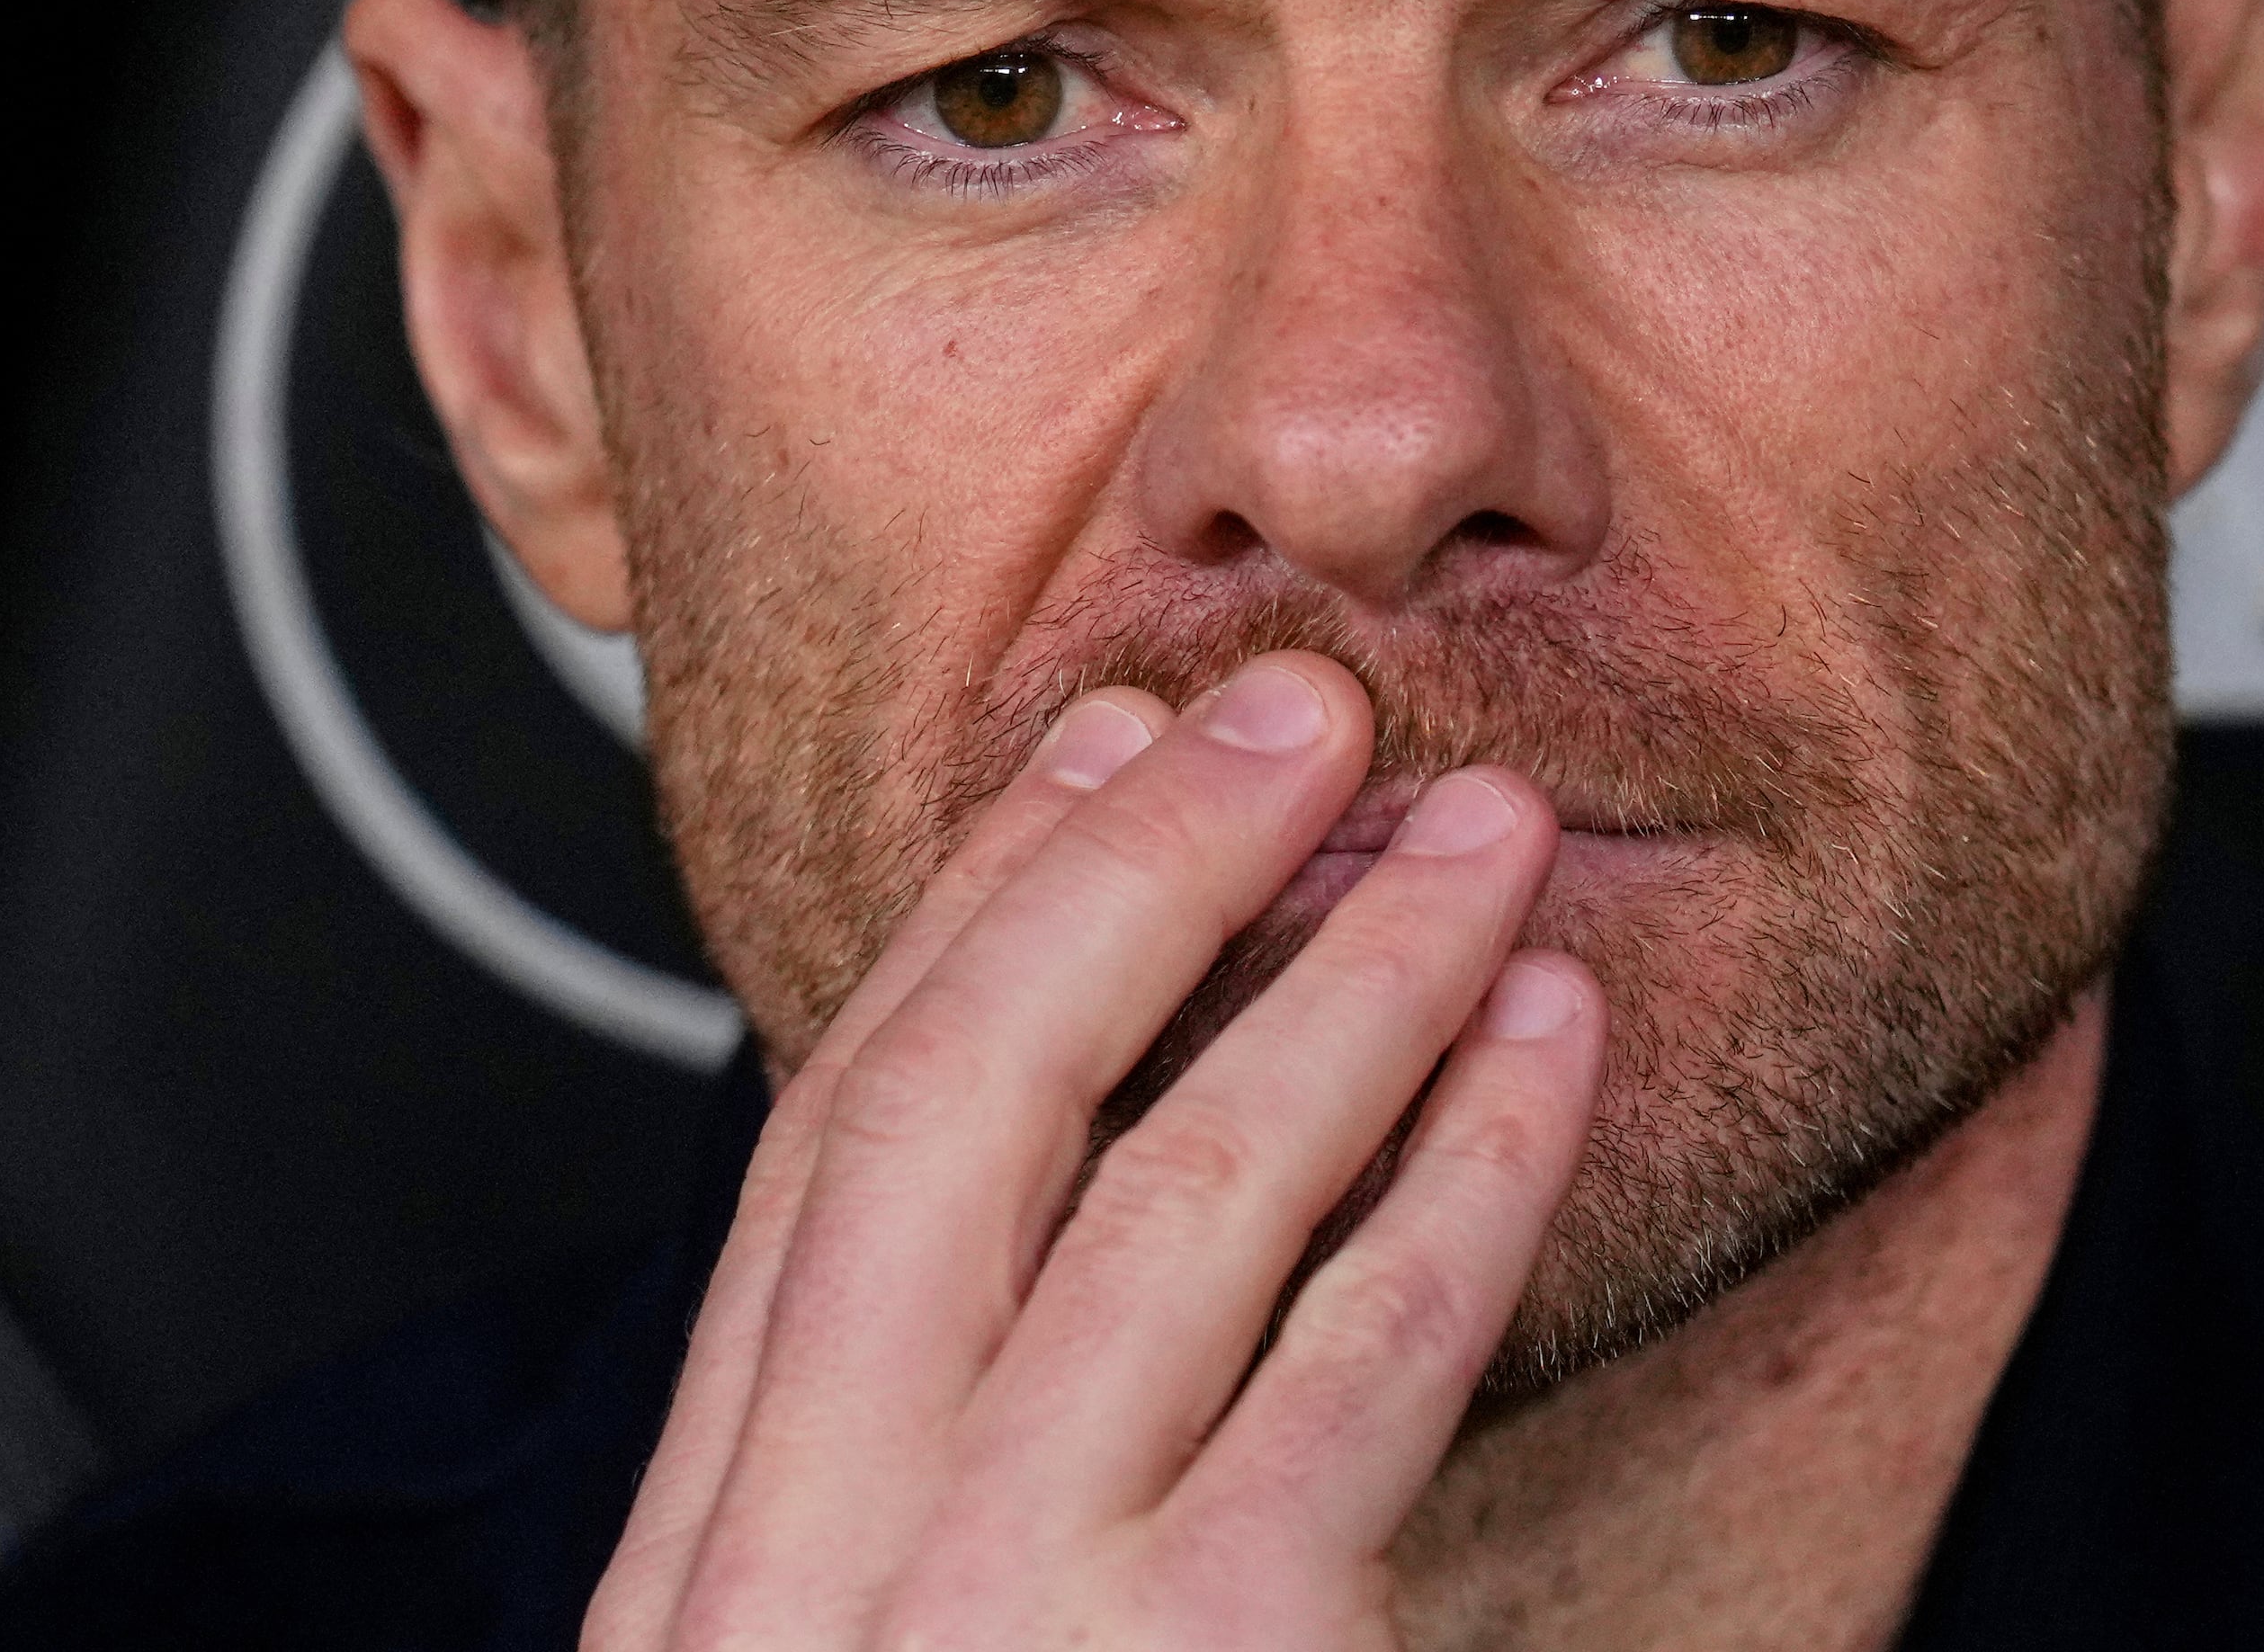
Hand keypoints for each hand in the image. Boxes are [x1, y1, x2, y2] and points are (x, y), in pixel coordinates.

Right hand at [581, 653, 1608, 1649]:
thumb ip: (907, 1495)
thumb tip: (1031, 1252)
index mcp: (715, 1570)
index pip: (827, 1157)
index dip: (967, 921)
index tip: (1090, 758)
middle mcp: (816, 1566)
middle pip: (960, 1107)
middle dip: (1138, 867)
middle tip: (1296, 706)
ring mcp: (1002, 1600)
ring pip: (1184, 1184)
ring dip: (1359, 969)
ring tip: (1487, 836)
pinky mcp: (1211, 1649)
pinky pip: (1370, 1345)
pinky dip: (1478, 1162)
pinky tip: (1548, 1044)